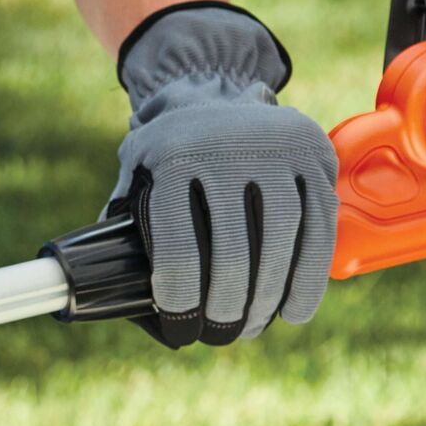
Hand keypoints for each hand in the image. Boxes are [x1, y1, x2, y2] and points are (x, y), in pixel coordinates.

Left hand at [105, 3, 338, 347]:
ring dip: (269, 296)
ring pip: (282, 238)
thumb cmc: (166, 154)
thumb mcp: (134, 178)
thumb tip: (105, 295)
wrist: (215, 91)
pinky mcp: (315, 155)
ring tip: (254, 326)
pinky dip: (309, 275)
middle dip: (227, 305)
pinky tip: (293, 310)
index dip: (178, 296)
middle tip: (219, 333)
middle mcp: (225, 150)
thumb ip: (123, 228)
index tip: (180, 326)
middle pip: (233, 247)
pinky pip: (319, 224)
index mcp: (172, 159)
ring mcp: (276, 150)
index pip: (175, 244)